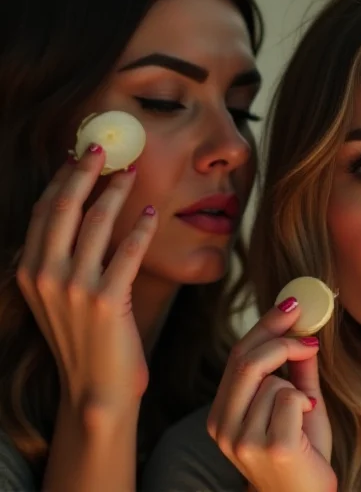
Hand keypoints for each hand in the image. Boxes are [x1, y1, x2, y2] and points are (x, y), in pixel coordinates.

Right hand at [15, 145, 156, 413]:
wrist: (94, 390)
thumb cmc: (85, 340)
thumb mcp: (60, 296)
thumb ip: (63, 259)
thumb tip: (82, 216)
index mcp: (30, 271)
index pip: (44, 212)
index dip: (62, 180)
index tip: (78, 155)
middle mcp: (45, 275)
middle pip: (63, 208)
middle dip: (83, 172)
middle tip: (102, 147)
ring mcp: (74, 287)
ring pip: (96, 223)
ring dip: (116, 192)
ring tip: (133, 172)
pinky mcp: (107, 299)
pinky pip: (128, 251)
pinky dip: (141, 228)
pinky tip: (153, 213)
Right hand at [207, 301, 334, 491]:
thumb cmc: (302, 455)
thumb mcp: (299, 405)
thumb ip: (296, 371)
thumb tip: (303, 330)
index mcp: (222, 415)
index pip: (238, 357)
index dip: (266, 326)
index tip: (291, 304)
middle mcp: (223, 427)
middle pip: (248, 361)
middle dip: (283, 340)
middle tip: (310, 337)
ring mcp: (242, 440)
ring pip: (273, 382)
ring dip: (298, 390)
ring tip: (302, 417)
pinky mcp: (269, 447)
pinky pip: (290, 398)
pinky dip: (306, 405)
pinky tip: (305, 428)